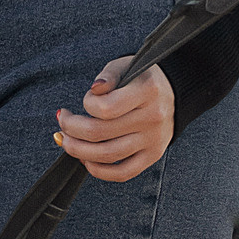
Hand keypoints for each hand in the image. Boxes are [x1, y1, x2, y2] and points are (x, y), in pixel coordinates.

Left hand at [54, 58, 174, 182]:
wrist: (175, 92)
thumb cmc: (142, 78)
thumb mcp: (126, 66)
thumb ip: (108, 76)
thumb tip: (94, 90)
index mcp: (148, 91)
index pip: (106, 108)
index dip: (87, 104)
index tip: (87, 99)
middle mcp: (153, 117)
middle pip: (101, 133)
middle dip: (71, 129)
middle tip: (63, 122)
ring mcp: (153, 140)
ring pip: (107, 155)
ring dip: (78, 150)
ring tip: (67, 141)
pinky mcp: (152, 156)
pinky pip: (122, 173)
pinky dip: (99, 171)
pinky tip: (86, 159)